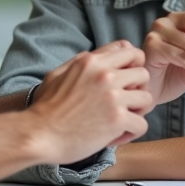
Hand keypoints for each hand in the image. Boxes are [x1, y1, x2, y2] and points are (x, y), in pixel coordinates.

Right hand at [26, 40, 152, 164]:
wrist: (37, 134)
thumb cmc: (44, 108)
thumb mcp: (58, 74)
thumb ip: (80, 62)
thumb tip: (96, 56)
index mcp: (92, 61)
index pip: (129, 49)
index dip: (132, 65)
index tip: (125, 80)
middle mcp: (105, 75)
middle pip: (144, 73)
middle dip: (138, 88)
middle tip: (126, 102)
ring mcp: (113, 97)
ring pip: (147, 98)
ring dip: (137, 112)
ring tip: (122, 120)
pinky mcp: (117, 120)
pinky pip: (142, 124)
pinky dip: (132, 132)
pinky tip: (117, 135)